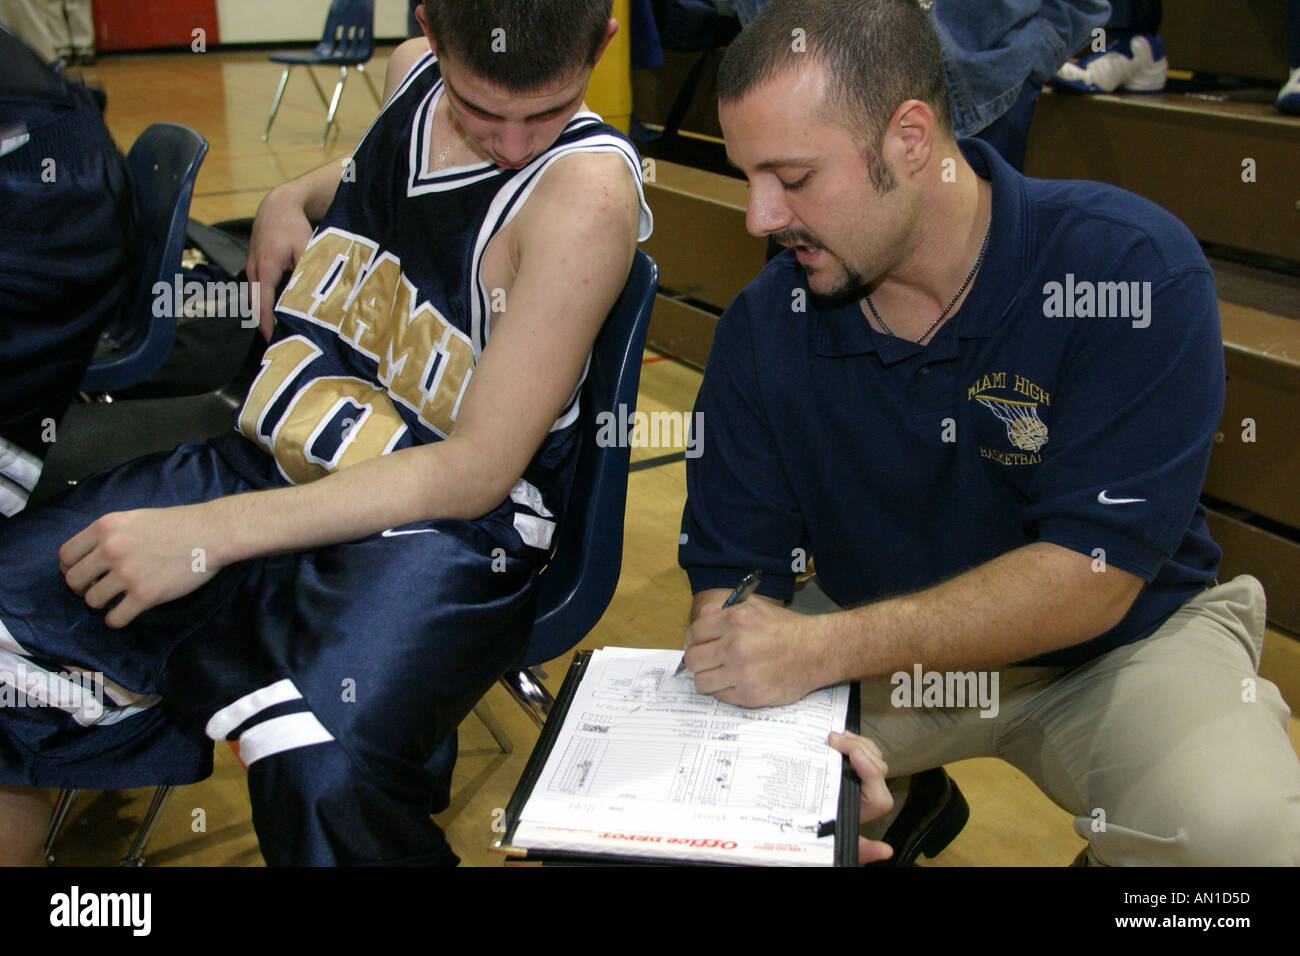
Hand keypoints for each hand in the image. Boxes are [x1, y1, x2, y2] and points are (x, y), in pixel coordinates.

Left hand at [59, 505, 222, 628]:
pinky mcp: (145, 595)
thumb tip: (92, 558)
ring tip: (117, 600)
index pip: (66, 555)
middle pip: (74, 580)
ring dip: (102, 604)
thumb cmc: (179, 524)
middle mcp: (111, 549)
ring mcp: (127, 573)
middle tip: (97, 589)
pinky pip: (115, 618)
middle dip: (82, 588)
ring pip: (92, 601)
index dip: (70, 569)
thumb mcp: (135, 518)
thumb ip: (110, 534)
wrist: (212, 534)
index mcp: (106, 527)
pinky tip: (126, 613)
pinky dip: (117, 620)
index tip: (81, 575)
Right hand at [246, 184, 313, 339]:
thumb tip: (311, 298)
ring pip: (256, 297)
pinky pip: (259, 289)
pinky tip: (278, 311)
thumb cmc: (294, 226)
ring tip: (278, 332)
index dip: (267, 325)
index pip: (264, 305)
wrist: (278, 205)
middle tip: (277, 344)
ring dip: (265, 314)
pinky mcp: (255, 265)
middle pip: (256, 305)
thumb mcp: (305, 249)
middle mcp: (254, 270)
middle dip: (264, 325)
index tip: (272, 342)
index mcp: (265, 269)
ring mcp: (252, 267)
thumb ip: (306, 273)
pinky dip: (265, 301)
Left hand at [682, 599, 827, 706]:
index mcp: (736, 620)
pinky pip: (720, 696)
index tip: (698, 645)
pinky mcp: (750, 695)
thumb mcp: (755, 607)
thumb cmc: (785, 629)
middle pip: (693, 660)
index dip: (693, 641)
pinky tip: (738, 681)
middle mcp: (736, 646)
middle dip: (697, 661)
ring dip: (708, 678)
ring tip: (720, 673)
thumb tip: (701, 619)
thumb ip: (725, 611)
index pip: (693, 634)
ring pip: (702, 682)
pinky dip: (725, 690)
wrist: (817, 651)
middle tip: (707, 661)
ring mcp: (743, 673)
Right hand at [828, 730, 894, 864]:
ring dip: (857, 742)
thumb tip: (886, 851)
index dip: (868, 768)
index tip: (851, 753)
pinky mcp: (858, 769)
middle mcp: (871, 793)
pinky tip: (842, 738)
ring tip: (836, 737)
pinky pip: (866, 751)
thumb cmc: (825, 833)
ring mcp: (866, 779)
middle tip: (832, 739)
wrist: (811, 829)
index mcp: (868, 809)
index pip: (877, 789)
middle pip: (876, 766)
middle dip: (857, 748)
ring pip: (873, 755)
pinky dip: (856, 741)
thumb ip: (861, 849)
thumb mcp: (837, 844)